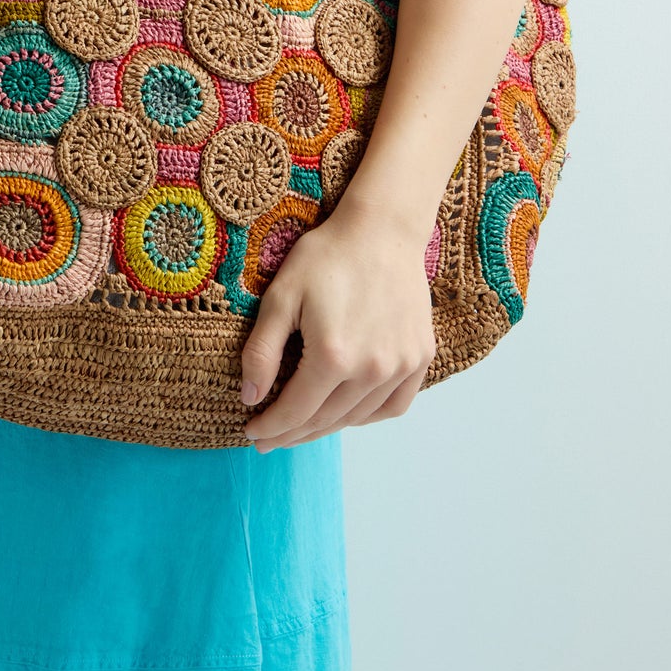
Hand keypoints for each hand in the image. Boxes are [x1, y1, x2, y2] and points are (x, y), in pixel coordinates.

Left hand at [238, 200, 436, 448]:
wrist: (383, 231)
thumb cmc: (327, 257)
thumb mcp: (281, 297)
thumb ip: (262, 351)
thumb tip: (250, 397)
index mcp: (332, 357)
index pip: (295, 412)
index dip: (270, 427)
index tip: (251, 433)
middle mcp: (371, 369)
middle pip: (325, 420)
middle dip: (292, 434)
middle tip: (269, 439)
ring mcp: (400, 366)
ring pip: (357, 417)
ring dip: (326, 428)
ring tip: (302, 427)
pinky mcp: (420, 357)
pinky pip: (394, 406)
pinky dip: (367, 416)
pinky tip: (347, 413)